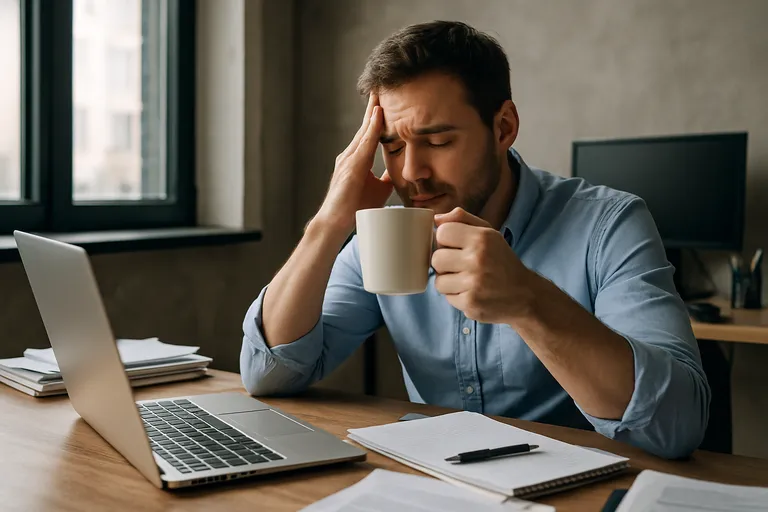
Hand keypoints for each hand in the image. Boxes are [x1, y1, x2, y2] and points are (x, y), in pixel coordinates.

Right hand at [314, 94, 392, 235]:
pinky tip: (379, 116)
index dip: (377, 118)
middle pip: (365, 127)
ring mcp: (348, 159)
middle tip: (382, 87)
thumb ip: (386, 177)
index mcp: (356, 159)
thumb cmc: (354, 208)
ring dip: (373, 112)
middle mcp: (350, 155)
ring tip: (381, 94)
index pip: (369, 133)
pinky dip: (372, 128)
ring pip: (364, 131)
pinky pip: (364, 143)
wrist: (336, 223)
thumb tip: (398, 171)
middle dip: (374, 108)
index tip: (386, 101)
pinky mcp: (351, 167)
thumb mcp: (378, 189)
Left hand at [432, 207, 537, 323]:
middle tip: (460, 266)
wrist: (524, 295)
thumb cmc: (501, 261)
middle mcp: (477, 259)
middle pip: (436, 259)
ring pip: (439, 281)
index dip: (445, 240)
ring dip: (449, 282)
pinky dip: (456, 296)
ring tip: (466, 280)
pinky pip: (447, 298)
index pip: (442, 233)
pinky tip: (472, 292)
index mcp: (481, 238)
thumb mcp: (489, 234)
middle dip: (445, 263)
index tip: (455, 246)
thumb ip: (463, 219)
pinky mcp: (471, 303)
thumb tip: (436, 219)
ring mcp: (474, 283)